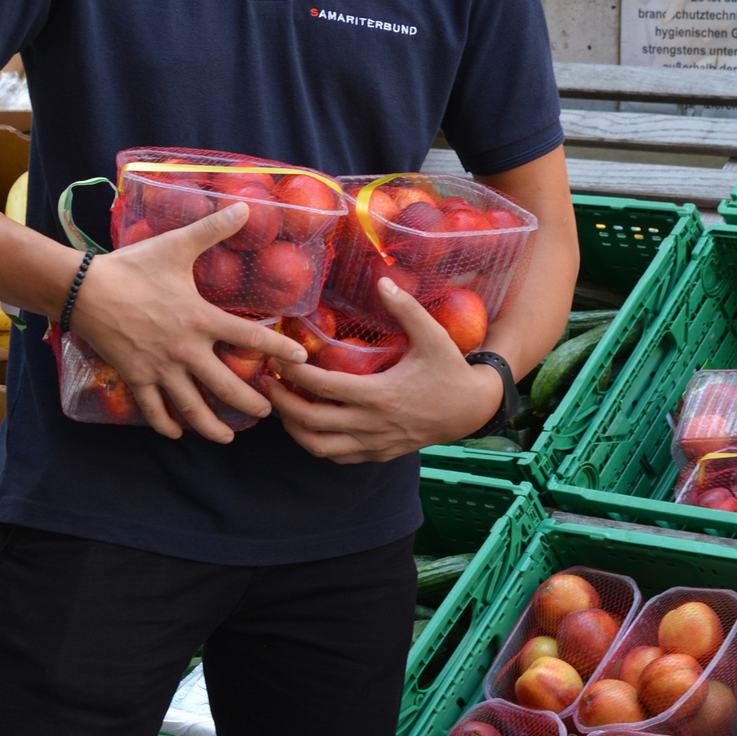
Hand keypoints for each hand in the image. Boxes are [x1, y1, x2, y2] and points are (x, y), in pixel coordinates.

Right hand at [69, 203, 309, 442]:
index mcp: (201, 319)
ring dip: (211, 426)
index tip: (300, 359)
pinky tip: (177, 433)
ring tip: (227, 438)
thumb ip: (214, 229)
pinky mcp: (136, 376)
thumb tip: (247, 207)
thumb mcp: (177, 245)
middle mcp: (186, 350)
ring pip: (192, 407)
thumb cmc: (133, 267)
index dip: (278, 349)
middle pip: (226, 386)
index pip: (250, 337)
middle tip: (268, 412)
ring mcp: (160, 367)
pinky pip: (153, 408)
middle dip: (250, 404)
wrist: (85, 289)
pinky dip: (166, 424)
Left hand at [263, 277, 501, 463]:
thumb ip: (407, 308)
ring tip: (280, 407)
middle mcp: (372, 425)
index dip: (295, 375)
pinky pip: (338, 456)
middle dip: (282, 404)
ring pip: (320, 447)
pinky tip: (308, 425)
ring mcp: (374, 444)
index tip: (278, 360)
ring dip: (294, 430)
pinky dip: (317, 443)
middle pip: (311, 423)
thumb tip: (382, 279)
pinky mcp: (379, 454)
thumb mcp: (433, 336)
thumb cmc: (450, 370)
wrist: (472, 410)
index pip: (324, 388)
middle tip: (264, 385)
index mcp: (379, 395)